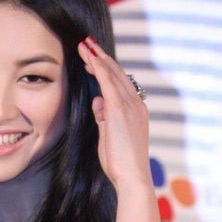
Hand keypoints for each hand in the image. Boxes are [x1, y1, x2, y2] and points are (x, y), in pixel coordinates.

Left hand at [78, 35, 150, 191]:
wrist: (132, 177)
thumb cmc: (120, 164)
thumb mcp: (109, 137)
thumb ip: (104, 118)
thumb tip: (97, 102)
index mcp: (137, 111)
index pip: (120, 84)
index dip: (107, 69)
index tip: (95, 58)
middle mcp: (137, 105)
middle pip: (118, 74)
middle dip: (102, 57)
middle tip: (88, 43)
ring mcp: (131, 106)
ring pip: (113, 74)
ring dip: (98, 58)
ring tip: (85, 45)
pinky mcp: (120, 110)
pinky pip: (108, 83)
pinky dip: (99, 68)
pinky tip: (90, 58)